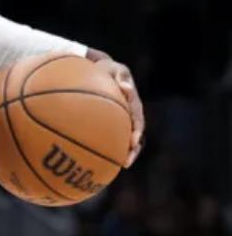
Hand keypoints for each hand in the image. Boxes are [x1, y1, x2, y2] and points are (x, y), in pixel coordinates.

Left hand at [87, 48, 144, 165]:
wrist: (100, 71)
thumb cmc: (106, 70)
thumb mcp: (114, 69)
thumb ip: (120, 77)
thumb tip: (126, 87)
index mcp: (133, 104)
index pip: (137, 120)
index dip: (136, 131)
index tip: (133, 141)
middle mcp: (130, 115)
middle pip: (135, 135)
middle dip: (132, 149)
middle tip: (126, 162)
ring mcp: (123, 120)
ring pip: (126, 140)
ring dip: (125, 153)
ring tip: (119, 166)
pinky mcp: (113, 124)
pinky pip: (113, 138)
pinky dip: (109, 148)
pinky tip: (97, 159)